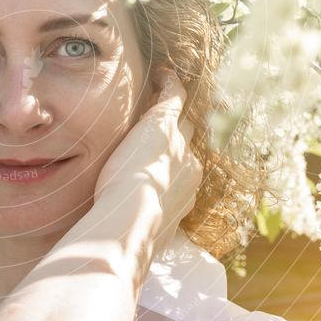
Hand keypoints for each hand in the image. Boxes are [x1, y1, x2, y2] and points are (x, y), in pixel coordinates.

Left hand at [93, 69, 202, 256]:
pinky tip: (163, 74)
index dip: (174, 161)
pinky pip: (173, 95)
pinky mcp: (164, 123)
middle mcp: (191, 164)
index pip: (183, 167)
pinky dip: (170, 84)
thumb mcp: (143, 232)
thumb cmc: (129, 233)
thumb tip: (132, 246)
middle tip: (174, 123)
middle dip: (182, 132)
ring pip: (183, 118)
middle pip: (189, 141)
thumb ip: (143, 229)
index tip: (163, 160)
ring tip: (168, 92)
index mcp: (186, 191)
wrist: (132, 220)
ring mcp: (180, 142)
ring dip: (175, 107)